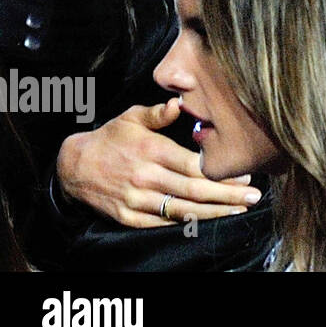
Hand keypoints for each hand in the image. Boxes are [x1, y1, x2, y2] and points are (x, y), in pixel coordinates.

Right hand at [56, 98, 261, 227]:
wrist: (73, 167)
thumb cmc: (110, 138)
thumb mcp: (131, 117)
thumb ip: (158, 112)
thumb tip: (179, 103)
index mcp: (152, 151)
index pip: (194, 166)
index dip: (221, 174)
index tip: (244, 175)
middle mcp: (146, 177)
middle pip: (194, 190)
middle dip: (227, 195)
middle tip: (253, 198)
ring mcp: (137, 199)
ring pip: (182, 210)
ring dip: (213, 212)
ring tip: (239, 211)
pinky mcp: (129, 217)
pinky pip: (162, 223)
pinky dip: (186, 223)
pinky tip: (207, 221)